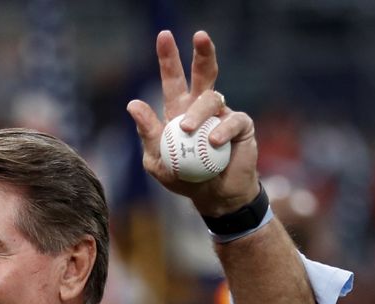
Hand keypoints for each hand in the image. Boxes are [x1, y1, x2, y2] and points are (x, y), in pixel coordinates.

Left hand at [127, 31, 259, 217]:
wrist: (215, 197)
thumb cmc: (185, 178)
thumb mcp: (157, 161)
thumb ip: (148, 134)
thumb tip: (133, 104)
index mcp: (179, 110)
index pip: (173, 79)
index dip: (168, 58)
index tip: (164, 36)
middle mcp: (202, 107)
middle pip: (203, 73)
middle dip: (202, 53)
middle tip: (199, 36)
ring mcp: (223, 114)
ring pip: (211, 99)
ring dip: (198, 113)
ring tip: (189, 131)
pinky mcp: (241, 126)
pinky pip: (232, 121)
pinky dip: (221, 130)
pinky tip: (213, 141)